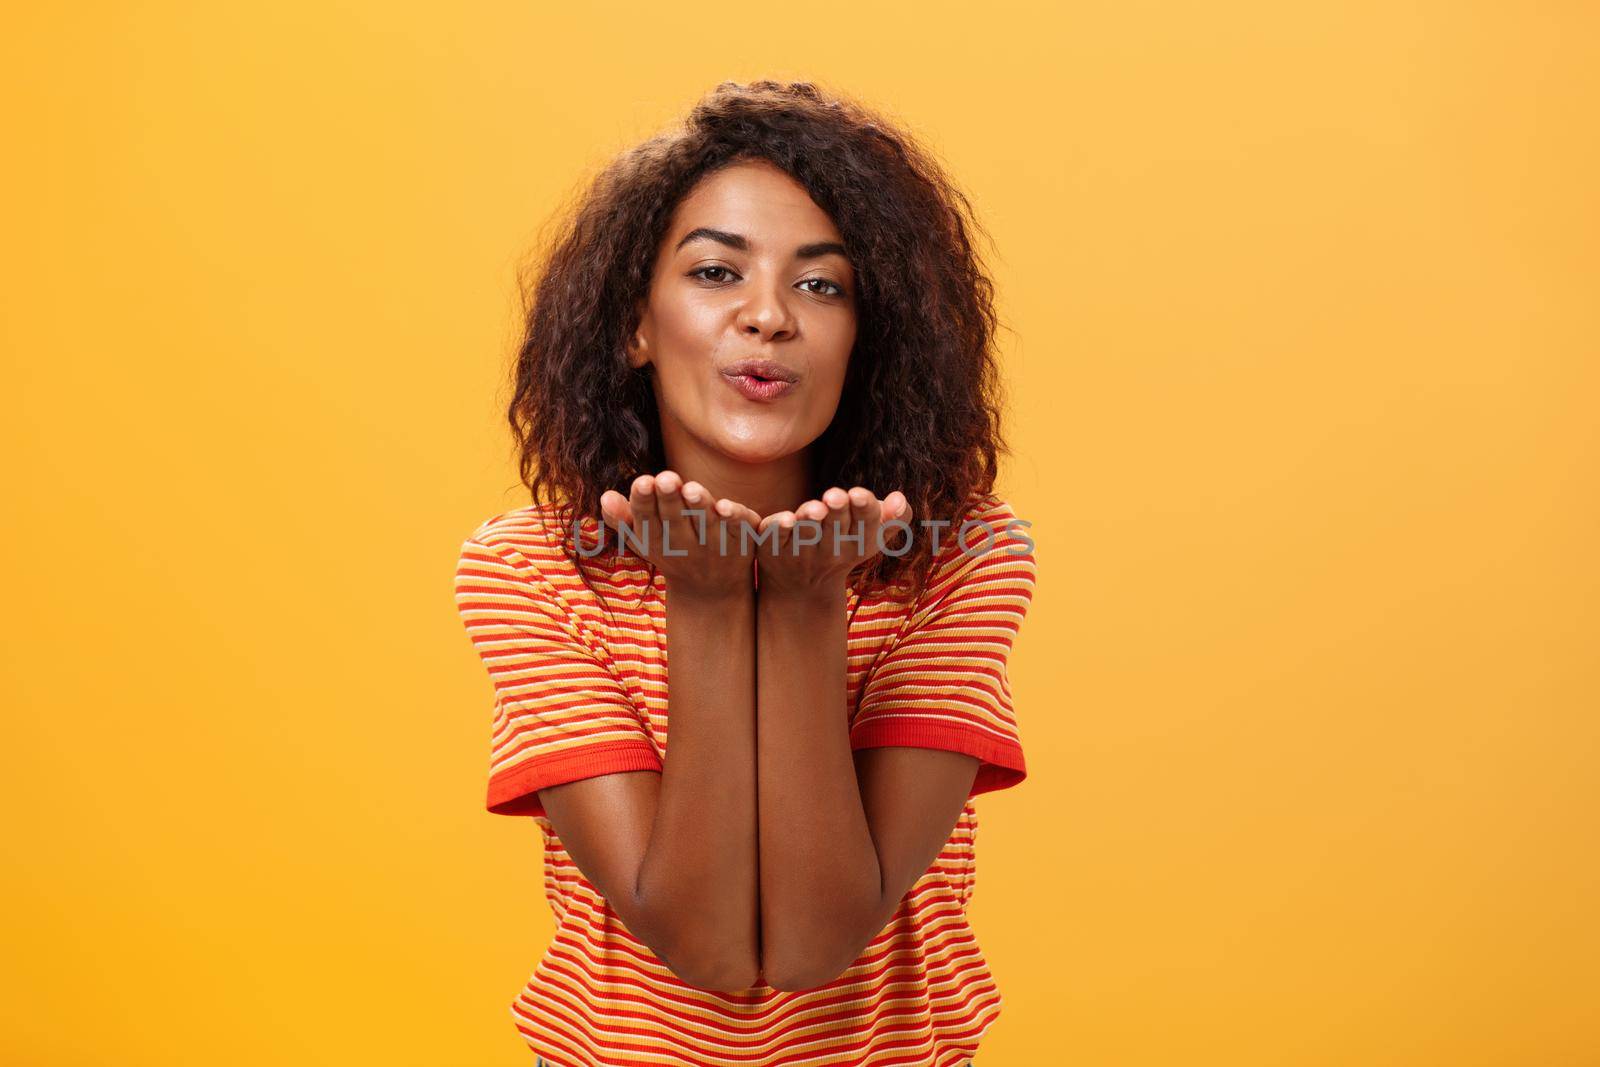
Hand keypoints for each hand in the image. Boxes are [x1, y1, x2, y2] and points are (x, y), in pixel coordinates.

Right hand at [600, 471, 764, 600]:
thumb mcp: (642, 539)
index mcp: (657, 542)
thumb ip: (622, 518)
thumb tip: (604, 496)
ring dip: (698, 509)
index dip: (644, 503)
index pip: (647, 522)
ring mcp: (713, 548)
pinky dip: (733, 521)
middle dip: (669, 501)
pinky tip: (726, 506)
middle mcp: (684, 547)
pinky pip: (738, 533)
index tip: (643, 482)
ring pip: (705, 526)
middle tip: (665, 478)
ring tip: (691, 488)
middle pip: (675, 522)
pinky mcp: (741, 547)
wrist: (710, 591)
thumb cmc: (670, 551)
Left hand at [754, 486, 911, 600]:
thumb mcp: (873, 537)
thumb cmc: (844, 547)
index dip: (863, 509)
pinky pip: (775, 538)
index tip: (858, 495)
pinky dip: (778, 530)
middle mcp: (830, 548)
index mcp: (857, 541)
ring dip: (810, 520)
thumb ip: (894, 518)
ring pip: (807, 532)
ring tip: (814, 508)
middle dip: (837, 511)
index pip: (866, 525)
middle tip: (834, 496)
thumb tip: (900, 498)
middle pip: (836, 527)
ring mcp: (800, 549)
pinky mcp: (772, 548)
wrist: (803, 589)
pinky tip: (784, 520)